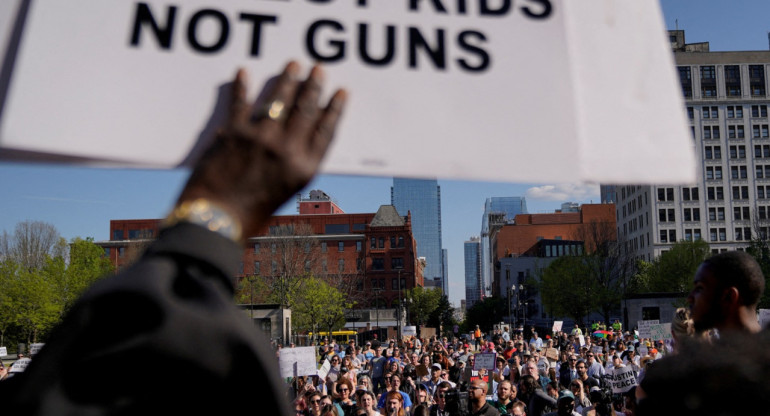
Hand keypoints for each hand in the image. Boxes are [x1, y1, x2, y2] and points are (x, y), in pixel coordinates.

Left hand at [178, 62, 346, 237]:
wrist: (217, 220)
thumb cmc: (251, 213)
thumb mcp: (286, 191)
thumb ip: (294, 165)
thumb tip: (296, 138)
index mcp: (304, 168)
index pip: (326, 130)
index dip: (335, 109)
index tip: (340, 92)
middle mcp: (286, 150)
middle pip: (306, 110)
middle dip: (314, 86)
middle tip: (318, 70)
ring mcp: (261, 139)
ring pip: (279, 100)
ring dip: (287, 80)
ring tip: (293, 64)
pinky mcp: (234, 133)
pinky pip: (241, 103)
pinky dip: (242, 86)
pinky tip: (245, 72)